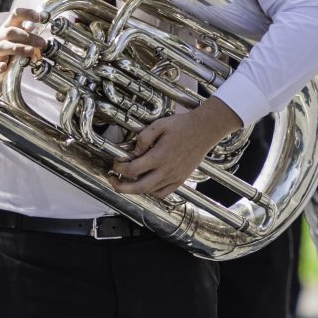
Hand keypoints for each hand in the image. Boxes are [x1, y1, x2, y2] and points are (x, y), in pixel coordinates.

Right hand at [0, 8, 49, 97]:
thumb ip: (32, 38)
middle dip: (28, 37)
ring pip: (5, 46)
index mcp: (8, 26)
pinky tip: (4, 67)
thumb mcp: (21, 40)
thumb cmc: (12, 49)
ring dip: (19, 48)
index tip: (43, 18)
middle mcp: (0, 35)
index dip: (28, 14)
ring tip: (31, 52)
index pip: (16, 14)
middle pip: (11, 32)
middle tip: (42, 43)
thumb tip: (46, 41)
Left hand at [111, 97, 243, 198]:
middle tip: (112, 180)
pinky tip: (146, 184)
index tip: (115, 163)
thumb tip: (134, 151)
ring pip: (150, 192)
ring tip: (127, 182)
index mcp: (158, 157)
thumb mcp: (159, 124)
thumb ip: (144, 137)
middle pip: (138, 188)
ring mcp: (174, 177)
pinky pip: (163, 193)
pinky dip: (151, 192)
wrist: (204, 130)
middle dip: (121, 187)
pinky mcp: (180, 180)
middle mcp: (166, 171)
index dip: (119, 168)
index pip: (132, 170)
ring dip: (135, 189)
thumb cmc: (182, 126)